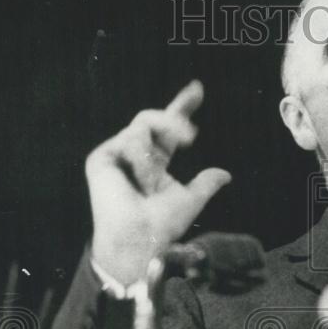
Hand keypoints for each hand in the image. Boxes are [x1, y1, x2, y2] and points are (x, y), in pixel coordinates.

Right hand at [86, 80, 230, 284]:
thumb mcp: (191, 200)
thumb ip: (206, 184)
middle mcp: (135, 155)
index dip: (181, 107)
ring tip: (151, 183)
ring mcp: (117, 154)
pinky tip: (139, 180)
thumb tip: (226, 174)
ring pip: (144, 126)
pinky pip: (130, 138)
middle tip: (191, 135)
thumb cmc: (162, 225)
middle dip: (175, 119)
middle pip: (153, 118)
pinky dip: (141, 159)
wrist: (140, 239)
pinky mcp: (102, 158)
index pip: (168, 130)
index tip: (197, 89)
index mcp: (155, 162)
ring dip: (155, 156)